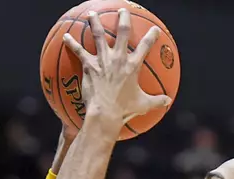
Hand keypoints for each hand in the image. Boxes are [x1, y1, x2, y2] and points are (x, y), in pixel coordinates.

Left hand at [63, 9, 170, 130]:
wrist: (105, 113)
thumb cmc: (124, 110)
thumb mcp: (143, 105)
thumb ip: (156, 101)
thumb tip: (168, 101)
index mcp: (133, 65)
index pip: (145, 46)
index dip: (151, 36)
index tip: (155, 29)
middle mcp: (118, 58)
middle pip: (122, 31)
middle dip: (123, 18)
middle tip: (122, 10)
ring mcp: (103, 60)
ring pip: (99, 35)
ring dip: (95, 22)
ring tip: (92, 14)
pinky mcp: (89, 66)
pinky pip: (79, 51)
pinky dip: (72, 43)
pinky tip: (66, 37)